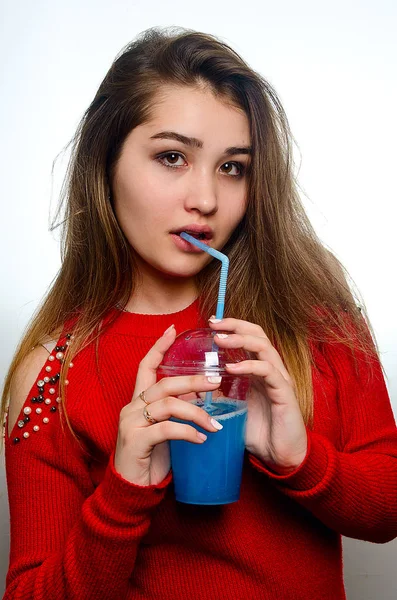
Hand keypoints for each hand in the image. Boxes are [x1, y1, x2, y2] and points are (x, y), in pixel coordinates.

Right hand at [114, 326, 222, 486]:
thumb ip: (175, 412)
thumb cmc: (150, 458)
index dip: (159, 347)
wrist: (131, 489)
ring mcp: (131, 424)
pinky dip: (188, 432)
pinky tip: (201, 440)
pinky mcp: (136, 441)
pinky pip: (166, 429)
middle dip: (192, 381)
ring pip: (168, 405)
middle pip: (164, 384)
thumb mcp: (163, 430)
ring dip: (196, 413)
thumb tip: (202, 396)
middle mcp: (131, 408)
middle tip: (216, 382)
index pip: (145, 366)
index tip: (174, 330)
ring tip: (214, 425)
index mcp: (137, 401)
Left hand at [208, 317, 307, 472]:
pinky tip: (232, 368)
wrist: (280, 457)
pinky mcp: (284, 393)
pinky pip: (268, 371)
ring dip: (240, 340)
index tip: (211, 322)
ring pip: (263, 347)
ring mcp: (280, 379)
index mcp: (259, 370)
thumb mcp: (232, 409)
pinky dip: (249, 366)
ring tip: (219, 340)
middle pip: (258, 334)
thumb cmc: (258, 432)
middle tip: (214, 324)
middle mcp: (271, 369)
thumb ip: (217, 395)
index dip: (232, 326)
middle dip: (235, 325)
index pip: (248, 337)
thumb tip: (192, 389)